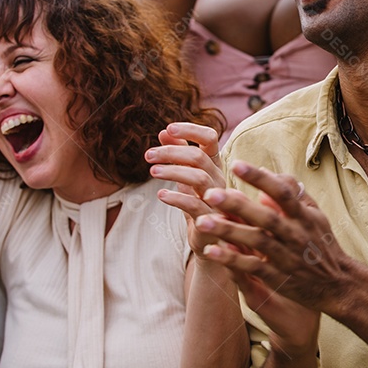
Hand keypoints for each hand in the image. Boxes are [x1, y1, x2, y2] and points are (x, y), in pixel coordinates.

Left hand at [146, 122, 225, 255]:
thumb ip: (179, 153)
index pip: (210, 138)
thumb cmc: (199, 203)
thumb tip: (164, 131)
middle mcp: (219, 179)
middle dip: (171, 152)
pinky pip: (194, 205)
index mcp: (214, 166)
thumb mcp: (188, 176)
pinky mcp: (209, 219)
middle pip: (199, 157)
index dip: (191, 130)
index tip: (168, 128)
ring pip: (199, 177)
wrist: (210, 239)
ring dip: (173, 171)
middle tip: (148, 155)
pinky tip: (161, 194)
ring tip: (152, 171)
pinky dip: (176, 197)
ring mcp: (216, 199)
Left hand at [194, 162, 357, 314]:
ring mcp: (287, 257)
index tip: (236, 164)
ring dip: (229, 231)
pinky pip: (252, 267)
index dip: (261, 178)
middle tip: (210, 193)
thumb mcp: (316, 216)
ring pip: (256, 242)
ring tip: (202, 222)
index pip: (283, 192)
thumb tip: (267, 175)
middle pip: (265, 217)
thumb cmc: (322, 244)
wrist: (338, 284)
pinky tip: (212, 251)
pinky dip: (232, 259)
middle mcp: (296, 235)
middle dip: (238, 205)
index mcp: (305, 217)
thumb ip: (294, 195)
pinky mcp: (278, 277)